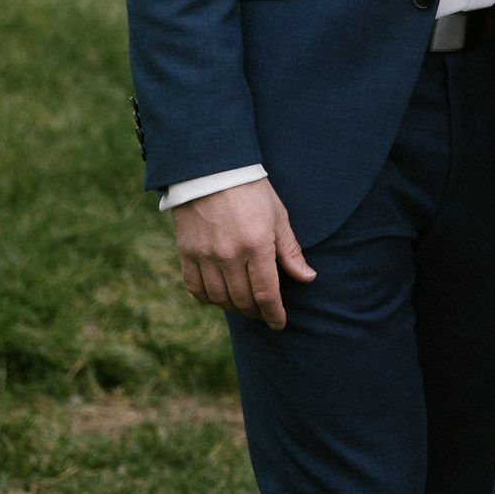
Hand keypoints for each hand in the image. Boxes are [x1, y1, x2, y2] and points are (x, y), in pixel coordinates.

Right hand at [172, 177, 315, 330]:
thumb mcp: (278, 216)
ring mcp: (205, 255)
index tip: (279, 323)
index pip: (266, 293)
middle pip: (243, 300)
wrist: (210, 170)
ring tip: (245, 306)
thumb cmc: (251, 190)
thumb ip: (290, 251)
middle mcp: (229, 254)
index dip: (274, 314)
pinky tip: (219, 296)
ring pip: (220, 299)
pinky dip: (209, 298)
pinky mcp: (186, 253)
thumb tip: (307, 278)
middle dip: (257, 313)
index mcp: (256, 244)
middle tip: (264, 314)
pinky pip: (196, 288)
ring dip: (234, 308)